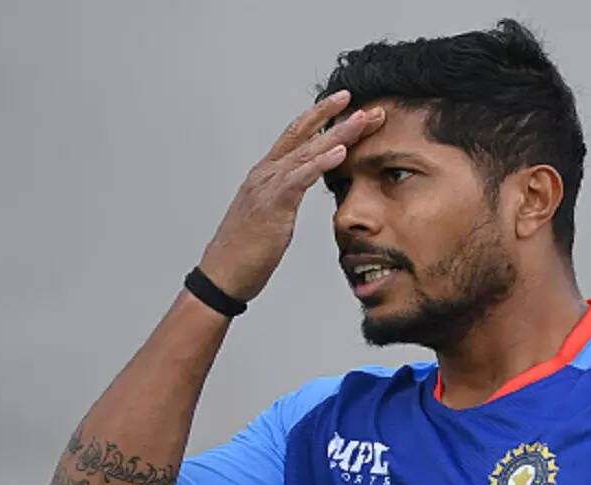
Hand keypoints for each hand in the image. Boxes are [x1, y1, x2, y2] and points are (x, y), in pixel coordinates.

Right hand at [198, 90, 384, 301]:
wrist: (223, 273)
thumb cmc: (245, 250)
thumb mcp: (270, 215)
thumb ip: (285, 195)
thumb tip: (300, 188)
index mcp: (266, 174)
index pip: (296, 135)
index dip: (320, 117)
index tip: (345, 104)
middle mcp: (266, 173)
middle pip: (305, 135)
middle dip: (336, 117)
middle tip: (367, 106)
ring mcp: (267, 186)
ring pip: (307, 151)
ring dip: (338, 134)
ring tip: (363, 121)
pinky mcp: (272, 204)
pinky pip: (300, 178)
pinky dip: (321, 163)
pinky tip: (340, 152)